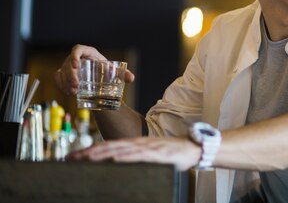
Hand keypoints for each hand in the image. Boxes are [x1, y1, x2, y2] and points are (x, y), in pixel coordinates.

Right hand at [54, 44, 134, 94]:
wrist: (99, 77)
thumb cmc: (107, 71)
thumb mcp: (114, 72)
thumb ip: (123, 74)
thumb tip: (131, 78)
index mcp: (89, 53)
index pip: (77, 49)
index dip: (75, 55)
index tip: (76, 65)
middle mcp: (77, 58)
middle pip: (68, 63)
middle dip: (70, 75)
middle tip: (76, 86)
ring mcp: (69, 65)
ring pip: (62, 71)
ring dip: (65, 82)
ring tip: (73, 92)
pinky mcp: (64, 73)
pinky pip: (58, 77)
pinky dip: (60, 84)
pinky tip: (67, 92)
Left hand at [68, 137, 201, 170]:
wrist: (193, 148)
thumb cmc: (171, 154)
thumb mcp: (150, 155)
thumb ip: (135, 158)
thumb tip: (116, 165)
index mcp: (135, 144)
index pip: (109, 146)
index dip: (90, 150)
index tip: (73, 156)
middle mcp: (138, 143)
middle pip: (110, 147)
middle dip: (89, 153)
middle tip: (71, 158)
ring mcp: (147, 148)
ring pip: (121, 150)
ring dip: (102, 154)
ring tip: (86, 158)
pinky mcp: (157, 153)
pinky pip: (139, 155)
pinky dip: (126, 157)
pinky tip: (115, 160)